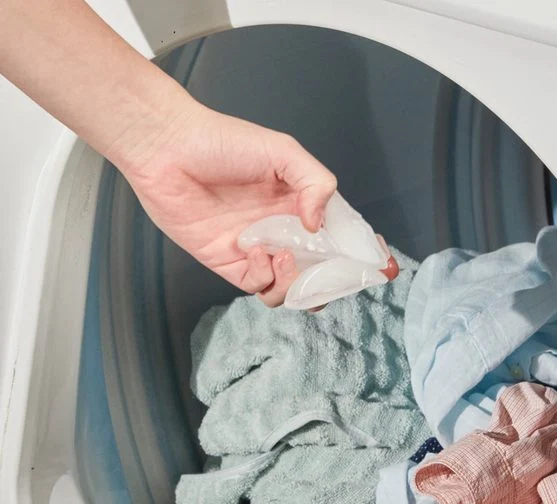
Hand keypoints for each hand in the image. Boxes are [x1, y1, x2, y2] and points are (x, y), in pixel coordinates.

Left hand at [118, 102, 336, 306]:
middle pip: (316, 273)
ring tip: (284, 255)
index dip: (352, 255)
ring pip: (288, 288)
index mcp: (300, 205)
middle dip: (327, 282)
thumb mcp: (282, 151)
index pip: (336, 239)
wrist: (167, 148)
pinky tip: (254, 250)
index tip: (367, 262)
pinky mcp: (228, 263)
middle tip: (327, 272)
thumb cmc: (221, 141)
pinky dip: (264, 275)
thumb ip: (315, 182)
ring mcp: (256, 249)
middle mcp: (282, 231)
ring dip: (294, 281)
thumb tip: (319, 225)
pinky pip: (257, 285)